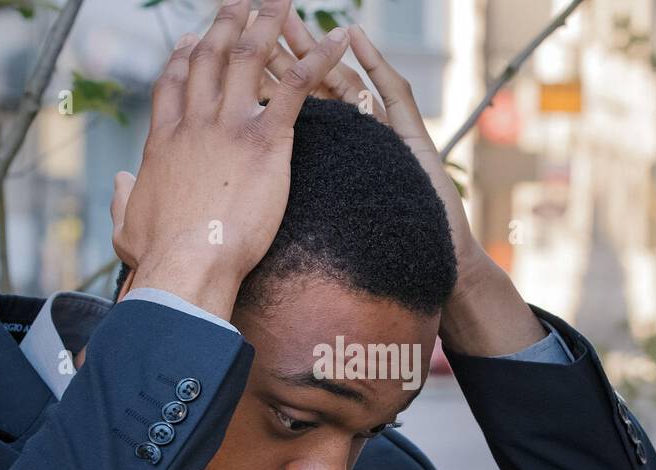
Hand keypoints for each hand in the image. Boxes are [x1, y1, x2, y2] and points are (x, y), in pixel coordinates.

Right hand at [110, 0, 349, 320]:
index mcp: (164, 141)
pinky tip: (339, 38)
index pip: (173, 86)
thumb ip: (123, 198)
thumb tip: (120, 183)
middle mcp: (196, 123)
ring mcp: (230, 126)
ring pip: (250, 58)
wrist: (187, 262)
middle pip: (211, 59)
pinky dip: (320, 59)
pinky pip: (297, 87)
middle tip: (239, 1)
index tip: (194, 41)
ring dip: (268, 23)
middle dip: (226, 23)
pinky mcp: (266, 140)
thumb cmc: (158, 255)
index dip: (184, 59)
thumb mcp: (126, 225)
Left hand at [266, 12, 483, 284]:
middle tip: (262, 16)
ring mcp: (383, 133)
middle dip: (288, 49)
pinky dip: (374, 65)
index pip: (288, 109)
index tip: (235, 54)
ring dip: (322, 46)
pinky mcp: (411, 138)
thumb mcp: (322, 220)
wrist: (420, 260)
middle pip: (313, 85)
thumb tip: (244, 197)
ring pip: (348, 80)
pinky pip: (393, 95)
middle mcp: (353, 138)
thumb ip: (292, 196)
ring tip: (299, 16)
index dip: (264, 79)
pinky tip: (357, 38)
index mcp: (327, 156)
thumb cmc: (372, 250)